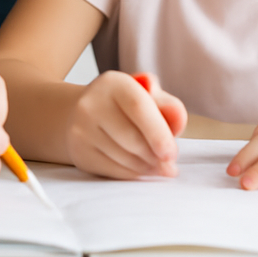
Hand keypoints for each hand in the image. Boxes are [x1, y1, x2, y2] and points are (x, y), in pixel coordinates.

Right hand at [66, 70, 186, 178]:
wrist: (80, 114)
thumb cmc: (123, 106)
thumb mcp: (145, 95)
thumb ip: (167, 106)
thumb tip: (178, 120)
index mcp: (113, 83)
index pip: (138, 107)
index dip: (159, 134)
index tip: (172, 154)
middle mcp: (91, 103)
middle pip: (132, 139)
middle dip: (156, 156)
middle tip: (168, 162)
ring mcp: (81, 129)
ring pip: (124, 158)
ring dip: (147, 167)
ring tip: (156, 164)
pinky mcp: (79, 152)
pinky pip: (113, 171)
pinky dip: (133, 174)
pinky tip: (141, 168)